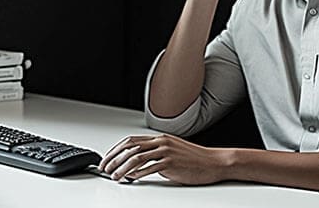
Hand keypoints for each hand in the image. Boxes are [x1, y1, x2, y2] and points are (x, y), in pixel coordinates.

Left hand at [98, 134, 231, 183]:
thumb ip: (155, 154)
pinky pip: (149, 168)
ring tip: (115, 176)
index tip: (107, 158)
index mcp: (159, 138)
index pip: (130, 141)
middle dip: (114, 158)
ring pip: (136, 158)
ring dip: (122, 168)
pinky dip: (137, 174)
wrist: (213, 162)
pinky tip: (131, 179)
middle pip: (130, 148)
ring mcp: (166, 152)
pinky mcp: (171, 163)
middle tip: (105, 168)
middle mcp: (160, 142)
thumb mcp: (172, 151)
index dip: (116, 150)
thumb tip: (136, 165)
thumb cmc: (194, 159)